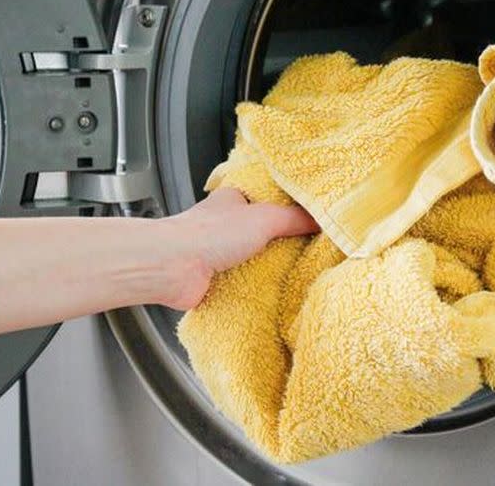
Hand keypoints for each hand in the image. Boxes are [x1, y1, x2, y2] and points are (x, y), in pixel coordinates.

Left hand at [158, 188, 318, 310]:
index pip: (266, 201)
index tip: (310, 220)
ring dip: (269, 267)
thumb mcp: (264, 218)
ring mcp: (219, 253)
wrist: (173, 267)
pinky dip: (256, 287)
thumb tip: (321, 220)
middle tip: (310, 250)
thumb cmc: (208, 233)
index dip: (287, 209)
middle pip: (262, 233)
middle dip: (282, 242)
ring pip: (253, 258)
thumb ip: (294, 218)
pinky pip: (244, 282)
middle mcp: (224, 225)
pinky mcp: (215, 279)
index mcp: (233, 201)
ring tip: (297, 273)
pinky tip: (274, 292)